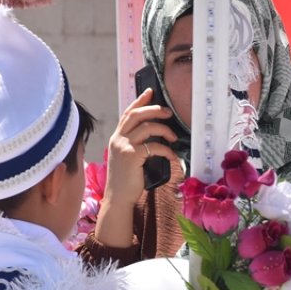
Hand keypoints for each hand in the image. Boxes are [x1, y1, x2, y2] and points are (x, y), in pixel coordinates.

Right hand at [94, 89, 181, 246]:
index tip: (150, 92)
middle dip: (154, 109)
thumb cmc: (126, 180)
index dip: (139, 101)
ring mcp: (124, 146)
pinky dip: (166, 150)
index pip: (128, 113)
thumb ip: (135, 145)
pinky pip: (154, 147)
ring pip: (147, 127)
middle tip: (168, 112)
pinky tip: (172, 156)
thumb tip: (154, 136)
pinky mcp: (132, 156)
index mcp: (117, 137)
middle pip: (137, 114)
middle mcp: (118, 139)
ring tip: (173, 138)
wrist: (118, 198)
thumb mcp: (128, 158)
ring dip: (165, 130)